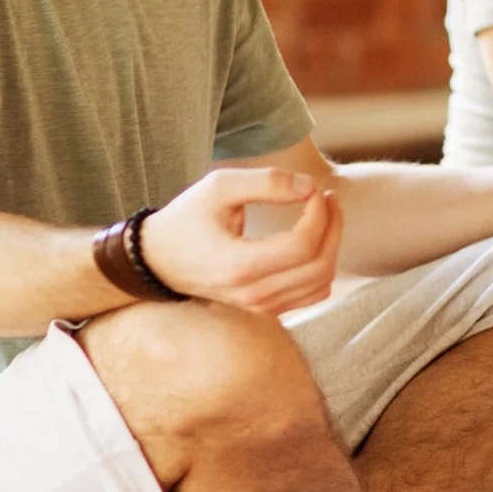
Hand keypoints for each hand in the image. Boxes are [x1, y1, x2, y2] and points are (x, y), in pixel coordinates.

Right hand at [137, 168, 341, 313]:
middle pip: (320, 266)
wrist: (159, 259)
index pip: (303, 246)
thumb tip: (310, 187)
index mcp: (239, 265)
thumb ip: (265, 182)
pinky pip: (313, 293)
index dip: (320, 214)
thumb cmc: (188, 218)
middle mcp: (252, 294)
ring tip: (324, 214)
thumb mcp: (218, 187)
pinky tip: (313, 239)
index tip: (315, 190)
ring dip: (332, 246)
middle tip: (328, 198)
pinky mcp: (266, 309)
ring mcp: (260, 307)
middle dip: (334, 227)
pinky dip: (323, 266)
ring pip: (322, 283)